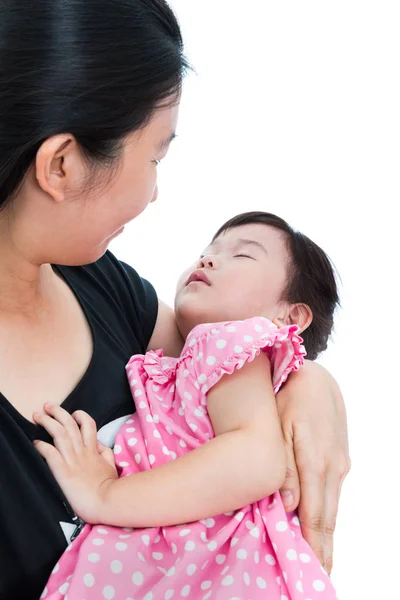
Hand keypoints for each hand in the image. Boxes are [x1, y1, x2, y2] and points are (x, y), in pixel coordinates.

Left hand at [33, 404, 117, 523]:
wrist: (108, 502)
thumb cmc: (110, 487)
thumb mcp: (111, 466)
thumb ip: (105, 453)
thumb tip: (98, 444)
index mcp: (93, 450)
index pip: (88, 425)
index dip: (80, 416)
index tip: (73, 414)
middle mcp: (82, 452)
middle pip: (70, 424)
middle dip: (58, 412)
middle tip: (47, 406)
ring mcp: (73, 461)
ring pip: (60, 434)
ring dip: (48, 422)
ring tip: (37, 416)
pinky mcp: (64, 473)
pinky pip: (52, 455)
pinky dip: (42, 446)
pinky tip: (36, 443)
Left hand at [276, 361, 349, 574]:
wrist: (314, 377)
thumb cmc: (288, 398)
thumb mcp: (279, 428)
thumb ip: (284, 468)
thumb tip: (288, 506)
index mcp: (317, 462)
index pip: (316, 516)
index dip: (314, 547)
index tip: (311, 571)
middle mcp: (334, 468)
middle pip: (328, 518)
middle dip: (323, 550)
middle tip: (318, 578)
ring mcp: (339, 463)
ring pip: (331, 506)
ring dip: (326, 534)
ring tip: (320, 561)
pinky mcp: (339, 458)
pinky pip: (331, 493)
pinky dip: (326, 513)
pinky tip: (320, 526)